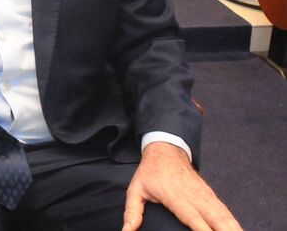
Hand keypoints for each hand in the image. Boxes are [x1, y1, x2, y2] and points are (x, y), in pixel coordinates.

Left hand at [122, 142, 239, 230]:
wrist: (166, 149)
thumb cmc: (150, 172)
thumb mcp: (136, 189)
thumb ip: (132, 211)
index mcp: (174, 195)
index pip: (191, 216)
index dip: (202, 229)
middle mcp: (193, 195)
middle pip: (213, 217)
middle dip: (224, 230)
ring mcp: (204, 195)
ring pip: (223, 214)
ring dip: (232, 227)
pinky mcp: (211, 195)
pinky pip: (224, 211)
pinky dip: (233, 222)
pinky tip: (239, 230)